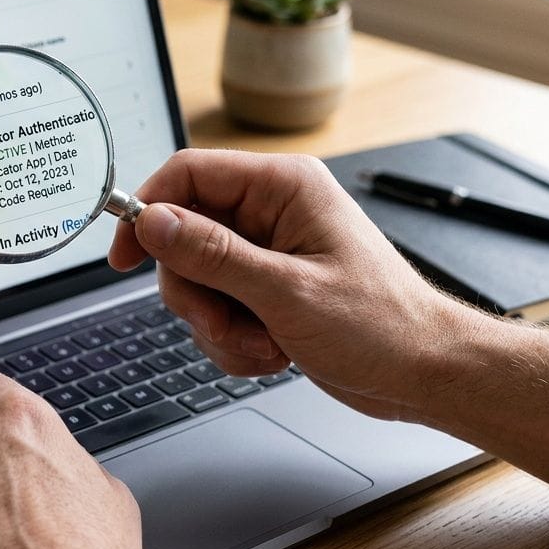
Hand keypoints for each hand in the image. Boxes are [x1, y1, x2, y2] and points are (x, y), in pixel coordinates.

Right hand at [109, 149, 469, 421]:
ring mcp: (268, 251)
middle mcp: (272, 211)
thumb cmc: (384, 326)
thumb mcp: (287, 292)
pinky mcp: (266, 287)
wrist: (425, 374)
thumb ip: (213, 255)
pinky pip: (216, 307)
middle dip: (196, 293)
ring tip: (262, 343)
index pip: (189, 174)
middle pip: (183, 236)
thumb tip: (154, 222)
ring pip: (196, 279)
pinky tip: (271, 351)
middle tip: (223, 323)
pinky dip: (232, 338)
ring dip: (217, 324)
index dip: (148, 211)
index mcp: (284, 186)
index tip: (123, 256)